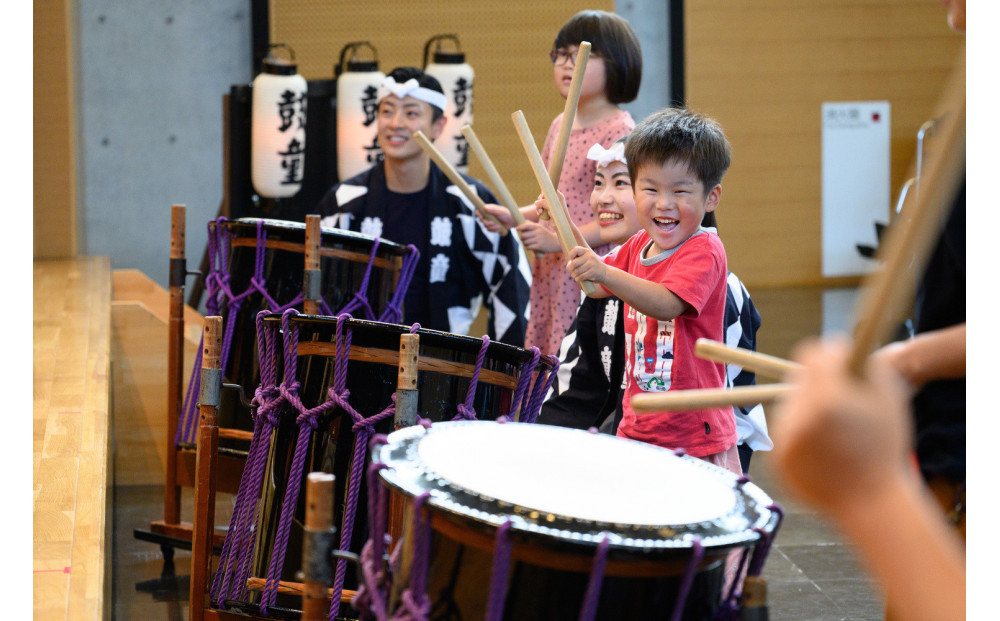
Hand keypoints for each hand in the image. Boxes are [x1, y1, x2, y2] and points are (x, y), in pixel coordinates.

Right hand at [478, 203, 514, 233]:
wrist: (513, 221)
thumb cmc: (508, 214)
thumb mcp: (500, 211)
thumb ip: (493, 209)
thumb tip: (484, 207)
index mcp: (488, 209)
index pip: (479, 211)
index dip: (478, 214)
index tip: (482, 217)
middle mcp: (488, 215)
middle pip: (481, 221)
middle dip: (487, 223)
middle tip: (493, 223)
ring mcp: (489, 221)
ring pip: (486, 227)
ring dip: (493, 227)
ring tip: (499, 225)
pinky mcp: (492, 227)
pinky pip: (490, 230)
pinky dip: (495, 230)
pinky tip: (500, 228)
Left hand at [516, 221, 560, 252]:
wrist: (556, 242)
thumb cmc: (546, 235)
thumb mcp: (540, 228)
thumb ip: (531, 224)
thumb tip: (523, 221)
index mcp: (537, 227)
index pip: (526, 225)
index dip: (520, 227)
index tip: (516, 229)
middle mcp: (538, 232)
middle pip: (523, 235)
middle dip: (521, 238)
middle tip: (523, 239)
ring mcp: (539, 239)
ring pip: (525, 242)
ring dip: (525, 244)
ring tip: (527, 244)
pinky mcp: (540, 246)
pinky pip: (529, 247)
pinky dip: (528, 248)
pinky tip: (530, 247)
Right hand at [534, 190, 565, 221]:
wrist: (560, 224)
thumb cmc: (557, 212)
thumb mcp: (547, 204)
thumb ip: (540, 201)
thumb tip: (536, 204)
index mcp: (557, 195)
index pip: (549, 189)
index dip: (544, 192)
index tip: (543, 196)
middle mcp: (554, 200)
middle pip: (542, 196)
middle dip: (540, 201)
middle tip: (541, 204)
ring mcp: (550, 206)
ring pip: (540, 203)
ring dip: (538, 208)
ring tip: (541, 212)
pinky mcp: (547, 212)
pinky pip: (540, 209)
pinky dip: (539, 212)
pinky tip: (540, 215)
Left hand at [566, 246, 605, 284]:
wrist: (604, 272)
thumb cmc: (591, 265)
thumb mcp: (586, 258)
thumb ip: (576, 259)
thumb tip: (568, 266)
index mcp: (586, 251)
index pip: (576, 249)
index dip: (571, 255)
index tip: (571, 259)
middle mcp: (589, 257)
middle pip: (574, 263)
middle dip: (570, 268)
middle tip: (570, 270)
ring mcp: (591, 265)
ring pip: (576, 271)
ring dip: (573, 275)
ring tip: (574, 275)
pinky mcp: (592, 273)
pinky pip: (580, 277)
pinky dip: (577, 279)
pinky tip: (578, 278)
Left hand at [771, 337, 915, 515]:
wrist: (870, 503)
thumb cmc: (885, 448)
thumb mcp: (888, 398)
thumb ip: (863, 363)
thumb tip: (838, 344)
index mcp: (829, 397)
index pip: (811, 353)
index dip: (826, 355)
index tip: (838, 363)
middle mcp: (800, 415)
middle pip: (798, 378)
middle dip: (816, 383)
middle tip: (839, 399)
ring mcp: (784, 438)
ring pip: (789, 405)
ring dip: (806, 409)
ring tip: (834, 431)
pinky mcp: (776, 458)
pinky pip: (784, 431)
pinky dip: (799, 434)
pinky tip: (823, 449)